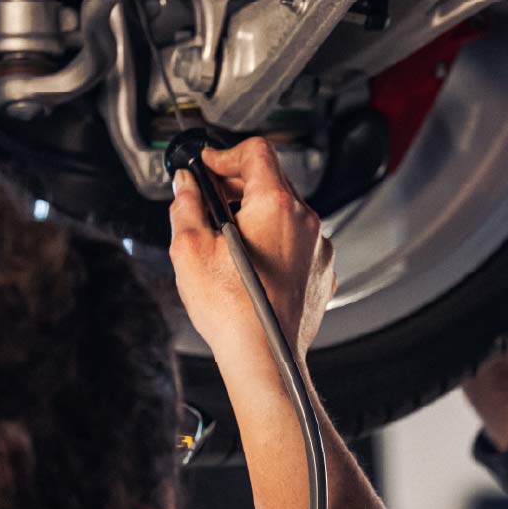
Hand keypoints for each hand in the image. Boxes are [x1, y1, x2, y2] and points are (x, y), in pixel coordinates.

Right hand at [168, 138, 336, 366]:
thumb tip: (185, 187)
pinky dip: (276, 242)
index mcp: (275, 205)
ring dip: (258, 214)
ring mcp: (318, 248)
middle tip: (211, 197)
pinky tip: (253, 264)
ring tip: (229, 236)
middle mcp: (305, 222)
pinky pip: (299, 242)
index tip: (208, 165)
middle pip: (273, 179)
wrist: (265, 357)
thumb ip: (186, 206)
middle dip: (239, 183)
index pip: (257, 152)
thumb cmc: (233, 311)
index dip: (226, 154)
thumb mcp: (190, 250)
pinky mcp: (322, 271)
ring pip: (287, 212)